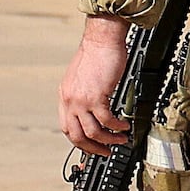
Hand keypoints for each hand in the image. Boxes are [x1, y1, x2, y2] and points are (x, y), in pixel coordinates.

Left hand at [56, 15, 133, 155]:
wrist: (102, 39)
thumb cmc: (96, 54)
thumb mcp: (81, 78)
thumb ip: (82, 95)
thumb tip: (92, 111)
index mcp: (65, 96)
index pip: (66, 128)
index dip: (79, 142)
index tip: (91, 147)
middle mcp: (70, 100)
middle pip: (76, 136)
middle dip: (93, 148)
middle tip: (106, 151)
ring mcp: (81, 99)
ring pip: (92, 132)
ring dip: (108, 140)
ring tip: (120, 139)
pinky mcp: (96, 96)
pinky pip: (106, 120)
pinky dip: (117, 126)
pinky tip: (124, 125)